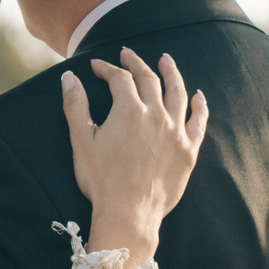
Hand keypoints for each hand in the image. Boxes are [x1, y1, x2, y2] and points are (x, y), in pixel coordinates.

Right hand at [61, 48, 206, 258]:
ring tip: (166, 60)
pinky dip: (200, 106)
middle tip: (127, 54)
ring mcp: (176, 132)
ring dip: (171, 73)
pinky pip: (199, 122)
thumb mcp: (81, 140)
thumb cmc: (102, 180)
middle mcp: (156, 115)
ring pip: (177, 93)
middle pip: (149, 79)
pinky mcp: (189, 151)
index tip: (97, 66)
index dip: (106, 68)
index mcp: (129, 110)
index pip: (119, 78)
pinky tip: (199, 96)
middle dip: (135, 63)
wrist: (129, 214)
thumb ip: (75, 105)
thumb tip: (69, 78)